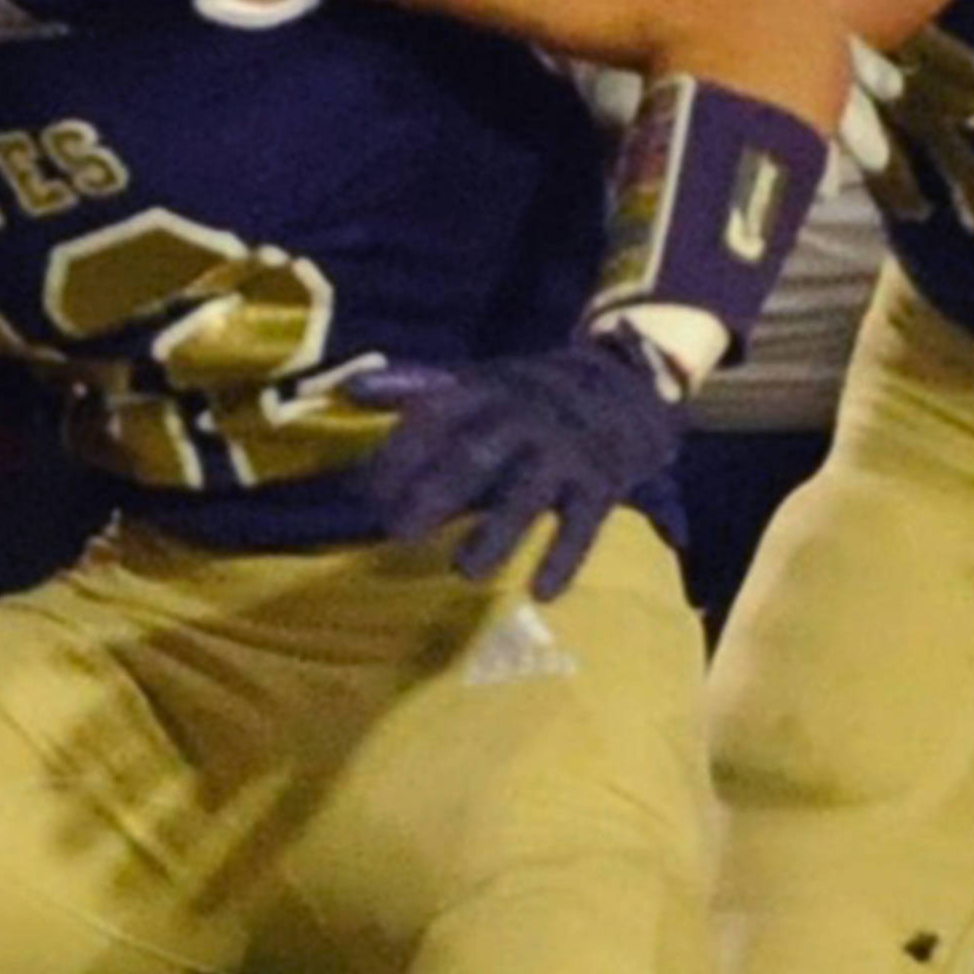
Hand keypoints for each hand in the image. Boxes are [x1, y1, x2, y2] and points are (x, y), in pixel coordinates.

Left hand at [351, 328, 682, 601]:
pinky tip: (541, 594)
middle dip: (436, 492)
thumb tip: (349, 388)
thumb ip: (412, 387)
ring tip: (465, 573)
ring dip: (496, 534)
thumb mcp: (474, 379)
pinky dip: (563, 559)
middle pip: (476, 455)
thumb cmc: (526, 394)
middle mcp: (524, 418)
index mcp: (485, 392)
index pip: (435, 419)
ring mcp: (564, 452)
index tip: (367, 492)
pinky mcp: (600, 483)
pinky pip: (582, 525)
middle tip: (398, 532)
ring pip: (527, 495)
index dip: (400, 453)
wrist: (625, 384)